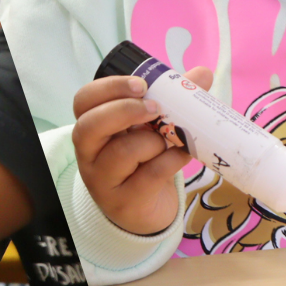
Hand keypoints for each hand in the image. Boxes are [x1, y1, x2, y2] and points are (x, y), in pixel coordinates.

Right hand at [72, 66, 212, 235]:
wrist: (144, 211)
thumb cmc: (143, 161)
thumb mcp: (151, 129)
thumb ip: (172, 100)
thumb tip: (202, 74)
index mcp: (92, 128)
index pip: (84, 101)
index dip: (108, 88)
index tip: (141, 84)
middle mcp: (89, 154)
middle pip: (90, 125)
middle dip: (125, 111)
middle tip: (156, 108)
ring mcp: (103, 180)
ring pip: (123, 152)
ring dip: (154, 141)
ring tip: (169, 141)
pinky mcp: (124, 201)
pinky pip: (150, 175)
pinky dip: (171, 160)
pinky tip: (182, 155)